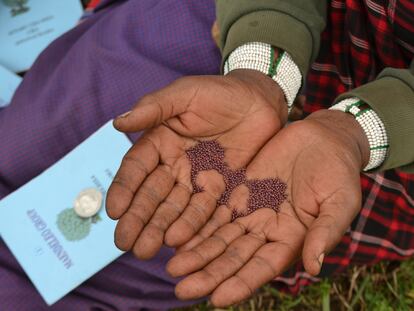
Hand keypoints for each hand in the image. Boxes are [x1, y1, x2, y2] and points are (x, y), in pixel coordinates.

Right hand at [106, 69, 286, 258]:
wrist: (259, 101)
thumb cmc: (220, 92)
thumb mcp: (185, 94)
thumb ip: (154, 108)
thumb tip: (118, 123)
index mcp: (160, 142)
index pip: (137, 168)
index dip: (125, 189)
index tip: (115, 211)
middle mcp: (174, 164)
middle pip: (152, 195)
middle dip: (138, 219)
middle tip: (125, 243)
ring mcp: (196, 179)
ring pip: (174, 208)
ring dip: (160, 229)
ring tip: (146, 251)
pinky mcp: (219, 189)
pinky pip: (204, 211)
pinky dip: (192, 227)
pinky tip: (179, 245)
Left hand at [167, 110, 368, 306]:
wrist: (323, 141)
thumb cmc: (338, 174)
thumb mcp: (339, 203)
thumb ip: (325, 232)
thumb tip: (314, 266)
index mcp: (290, 240)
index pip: (262, 268)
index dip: (240, 283)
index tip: (216, 298)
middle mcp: (265, 231)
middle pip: (233, 257)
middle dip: (208, 274)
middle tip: (180, 289)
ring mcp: (250, 212)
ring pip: (218, 236)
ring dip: (195, 252)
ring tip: (171, 266)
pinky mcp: (238, 191)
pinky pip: (213, 209)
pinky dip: (196, 223)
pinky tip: (176, 233)